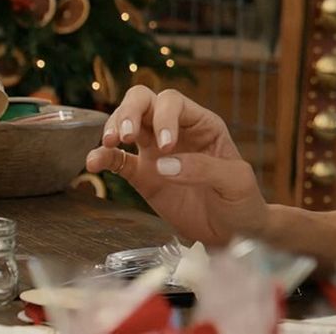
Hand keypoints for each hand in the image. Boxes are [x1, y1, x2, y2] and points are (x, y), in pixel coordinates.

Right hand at [85, 86, 267, 245]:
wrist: (234, 233)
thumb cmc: (242, 201)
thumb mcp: (236, 181)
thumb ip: (204, 169)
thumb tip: (164, 164)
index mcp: (202, 124)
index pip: (174, 103)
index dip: (164, 117)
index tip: (166, 147)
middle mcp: (176, 130)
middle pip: (144, 102)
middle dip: (130, 111)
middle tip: (125, 135)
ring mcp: (155, 152)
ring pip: (126, 124)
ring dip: (113, 127)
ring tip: (108, 144)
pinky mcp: (143, 176)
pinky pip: (117, 160)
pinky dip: (102, 157)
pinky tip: (93, 163)